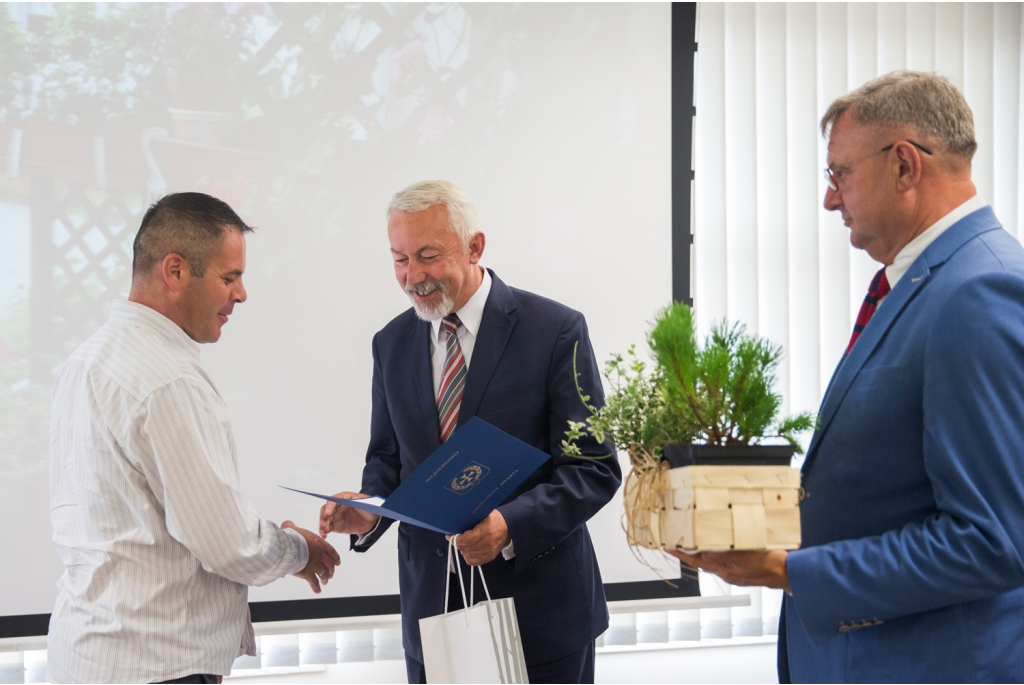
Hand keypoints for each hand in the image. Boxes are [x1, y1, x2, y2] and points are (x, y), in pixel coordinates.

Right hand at [283, 520, 340, 593]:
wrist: (289, 547)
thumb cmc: (291, 537)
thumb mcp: (291, 527)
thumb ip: (291, 526)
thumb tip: (287, 524)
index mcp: (318, 543)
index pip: (331, 551)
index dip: (335, 557)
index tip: (338, 562)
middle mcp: (319, 555)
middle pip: (329, 564)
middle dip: (331, 569)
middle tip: (331, 573)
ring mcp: (315, 565)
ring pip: (324, 573)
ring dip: (325, 578)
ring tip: (325, 581)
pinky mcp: (308, 574)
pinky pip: (314, 582)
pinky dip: (316, 587)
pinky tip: (317, 591)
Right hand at [319, 491, 379, 537]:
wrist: (372, 519)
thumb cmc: (370, 508)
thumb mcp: (368, 503)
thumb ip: (362, 501)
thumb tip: (356, 498)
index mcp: (344, 498)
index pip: (333, 500)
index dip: (329, 507)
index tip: (327, 514)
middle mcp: (337, 506)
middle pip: (326, 510)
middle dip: (323, 518)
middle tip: (324, 526)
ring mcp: (336, 516)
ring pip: (325, 519)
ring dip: (323, 525)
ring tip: (324, 533)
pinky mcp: (336, 525)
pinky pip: (328, 527)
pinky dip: (324, 531)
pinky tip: (324, 536)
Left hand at [449, 510, 511, 565]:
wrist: (509, 528)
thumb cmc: (495, 519)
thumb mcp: (484, 514)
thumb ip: (471, 520)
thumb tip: (456, 524)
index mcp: (486, 531)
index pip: (466, 539)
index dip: (456, 539)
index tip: (450, 535)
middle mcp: (487, 543)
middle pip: (466, 548)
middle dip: (457, 543)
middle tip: (454, 538)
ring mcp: (488, 552)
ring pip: (467, 555)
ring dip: (462, 549)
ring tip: (461, 543)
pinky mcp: (489, 558)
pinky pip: (473, 562)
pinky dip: (467, 556)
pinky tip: (467, 550)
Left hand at [664, 548, 790, 591]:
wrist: (786, 574)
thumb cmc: (768, 562)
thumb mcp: (743, 552)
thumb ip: (722, 554)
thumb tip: (703, 554)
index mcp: (723, 568)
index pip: (694, 560)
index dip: (679, 553)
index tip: (667, 547)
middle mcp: (726, 573)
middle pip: (701, 562)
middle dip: (689, 552)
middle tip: (681, 542)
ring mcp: (733, 574)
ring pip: (712, 563)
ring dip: (704, 554)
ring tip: (699, 542)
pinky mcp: (741, 574)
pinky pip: (724, 565)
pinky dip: (718, 557)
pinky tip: (723, 549)